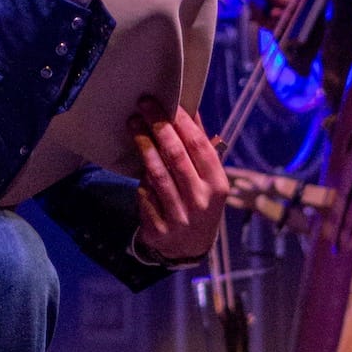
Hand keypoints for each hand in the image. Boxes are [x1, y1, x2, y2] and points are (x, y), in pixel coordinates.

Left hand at [130, 99, 227, 263]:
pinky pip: (144, 195)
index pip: (199, 147)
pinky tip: (136, 162)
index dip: (183, 122)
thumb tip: (190, 110)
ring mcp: (179, 218)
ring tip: (134, 124)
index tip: (169, 103)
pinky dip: (141, 178)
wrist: (190, 248)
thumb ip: (200, 148)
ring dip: (143, 145)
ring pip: (157, 174)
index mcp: (217, 185)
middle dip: (159, 127)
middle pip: (176, 157)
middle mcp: (201, 202)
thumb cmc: (200, 202)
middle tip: (144, 105)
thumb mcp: (209, 180)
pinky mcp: (159, 229)